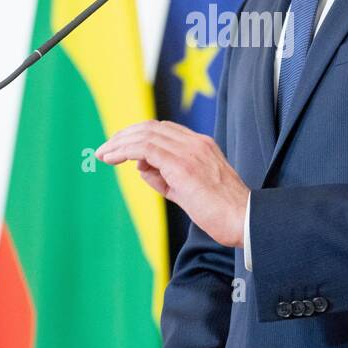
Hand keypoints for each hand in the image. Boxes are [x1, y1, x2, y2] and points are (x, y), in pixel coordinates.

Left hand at [95, 120, 248, 248]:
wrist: (244, 219)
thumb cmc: (221, 212)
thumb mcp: (188, 191)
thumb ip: (164, 177)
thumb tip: (141, 166)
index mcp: (201, 146)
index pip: (163, 130)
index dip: (138, 135)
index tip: (119, 148)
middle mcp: (195, 143)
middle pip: (150, 127)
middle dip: (124, 136)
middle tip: (104, 150)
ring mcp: (190, 151)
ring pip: (145, 134)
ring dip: (119, 143)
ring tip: (103, 154)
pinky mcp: (181, 164)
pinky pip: (145, 148)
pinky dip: (124, 150)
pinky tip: (112, 158)